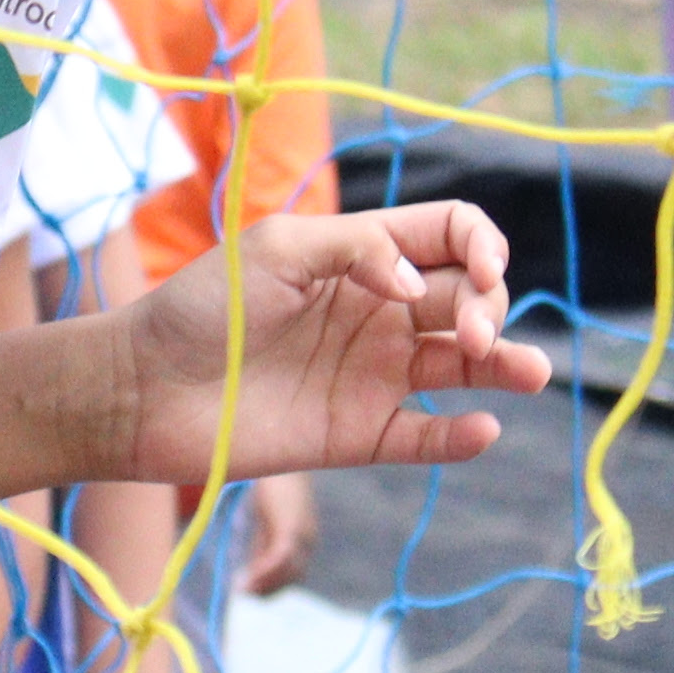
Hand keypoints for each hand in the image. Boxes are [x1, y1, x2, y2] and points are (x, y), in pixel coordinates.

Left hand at [126, 204, 551, 494]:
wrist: (145, 390)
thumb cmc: (200, 308)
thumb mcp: (276, 248)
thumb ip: (356, 247)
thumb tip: (417, 284)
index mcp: (364, 256)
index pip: (453, 236)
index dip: (481, 246)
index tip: (478, 269)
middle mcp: (380, 312)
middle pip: (470, 298)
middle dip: (487, 306)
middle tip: (466, 331)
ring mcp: (373, 374)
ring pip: (466, 368)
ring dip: (505, 365)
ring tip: (529, 372)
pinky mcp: (359, 434)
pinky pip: (427, 436)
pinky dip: (461, 436)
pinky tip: (482, 429)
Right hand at [235, 468, 318, 598]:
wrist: (277, 451)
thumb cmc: (271, 481)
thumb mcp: (267, 517)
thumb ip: (263, 540)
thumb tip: (250, 568)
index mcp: (303, 538)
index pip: (291, 573)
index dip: (270, 586)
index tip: (247, 591)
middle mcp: (307, 539)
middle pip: (292, 576)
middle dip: (267, 589)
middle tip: (241, 592)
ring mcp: (302, 533)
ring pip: (288, 571)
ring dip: (264, 583)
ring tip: (240, 588)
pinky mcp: (291, 525)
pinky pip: (280, 557)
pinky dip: (264, 571)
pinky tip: (247, 576)